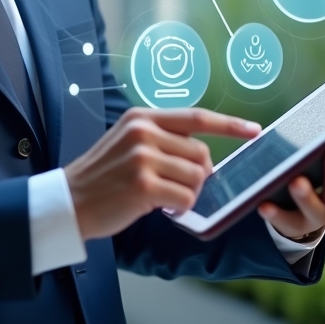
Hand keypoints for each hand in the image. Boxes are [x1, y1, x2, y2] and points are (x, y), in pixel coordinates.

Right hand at [64, 107, 259, 240]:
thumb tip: (203, 155)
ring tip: (163, 196)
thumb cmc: (103, 175)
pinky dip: (180, 207)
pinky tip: (160, 206)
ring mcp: (143, 158)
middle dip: (199, 175)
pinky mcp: (143, 185)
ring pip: (197, 177)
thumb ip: (162, 138)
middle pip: (202, 153)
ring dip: (188, 193)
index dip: (229, 125)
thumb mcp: (128, 141)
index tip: (254, 130)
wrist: (70, 201)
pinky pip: (185, 198)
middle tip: (176, 186)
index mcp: (142, 117)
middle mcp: (143, 132)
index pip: (197, 116)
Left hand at [257, 124, 324, 240]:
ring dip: (306, 195)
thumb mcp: (320, 163)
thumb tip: (321, 111)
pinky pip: (285, 221)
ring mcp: (317, 216)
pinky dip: (275, 214)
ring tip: (296, 181)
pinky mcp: (295, 226)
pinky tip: (264, 205)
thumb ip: (321, 146)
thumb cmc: (312, 177)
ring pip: (315, 208)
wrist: (300, 218)